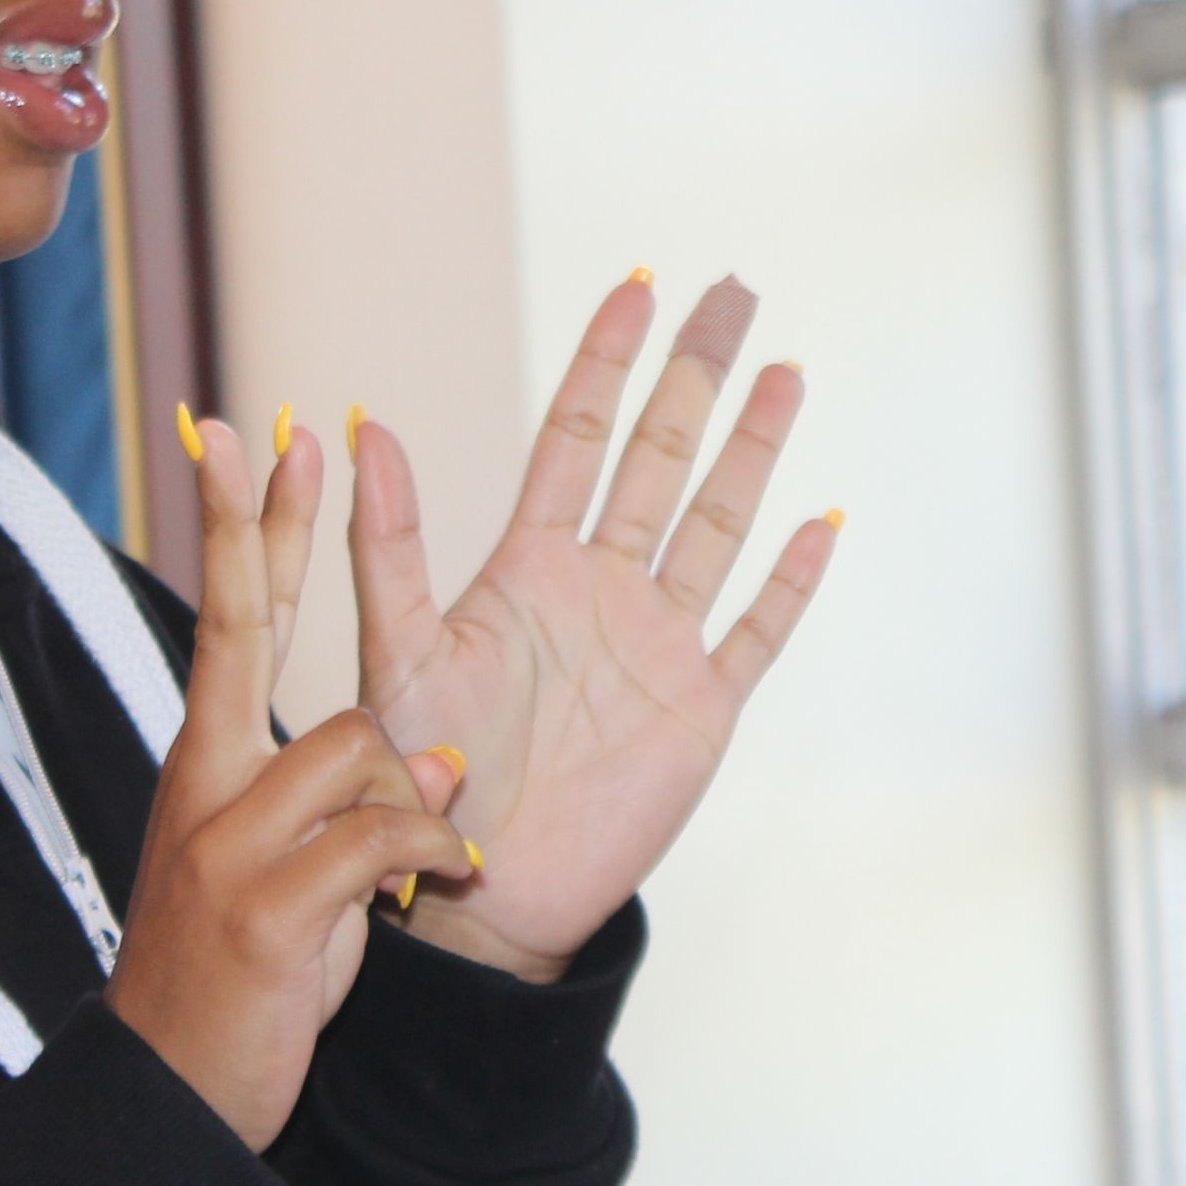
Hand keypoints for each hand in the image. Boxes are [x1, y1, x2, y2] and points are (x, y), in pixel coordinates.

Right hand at [106, 411, 475, 1148]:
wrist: (172, 1095)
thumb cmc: (242, 980)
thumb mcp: (297, 876)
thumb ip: (354, 804)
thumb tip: (433, 759)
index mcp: (209, 767)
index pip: (230, 623)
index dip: (243, 530)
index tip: (245, 438)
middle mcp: (205, 784)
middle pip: (240, 630)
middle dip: (262, 528)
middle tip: (279, 434)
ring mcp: (227, 842)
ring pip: (356, 750)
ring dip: (414, 800)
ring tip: (430, 870)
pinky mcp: (266, 905)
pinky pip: (381, 837)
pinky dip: (434, 855)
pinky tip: (453, 880)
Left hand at [350, 275, 837, 978]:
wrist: (476, 898)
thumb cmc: (419, 781)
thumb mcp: (394, 653)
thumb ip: (389, 545)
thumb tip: (364, 424)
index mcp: (529, 566)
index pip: (576, 437)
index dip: (606, 363)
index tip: (635, 287)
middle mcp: (601, 590)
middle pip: (662, 458)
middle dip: (697, 374)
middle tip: (733, 291)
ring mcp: (657, 646)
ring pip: (717, 525)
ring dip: (753, 450)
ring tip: (786, 370)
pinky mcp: (699, 712)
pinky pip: (756, 633)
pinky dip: (790, 581)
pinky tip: (820, 523)